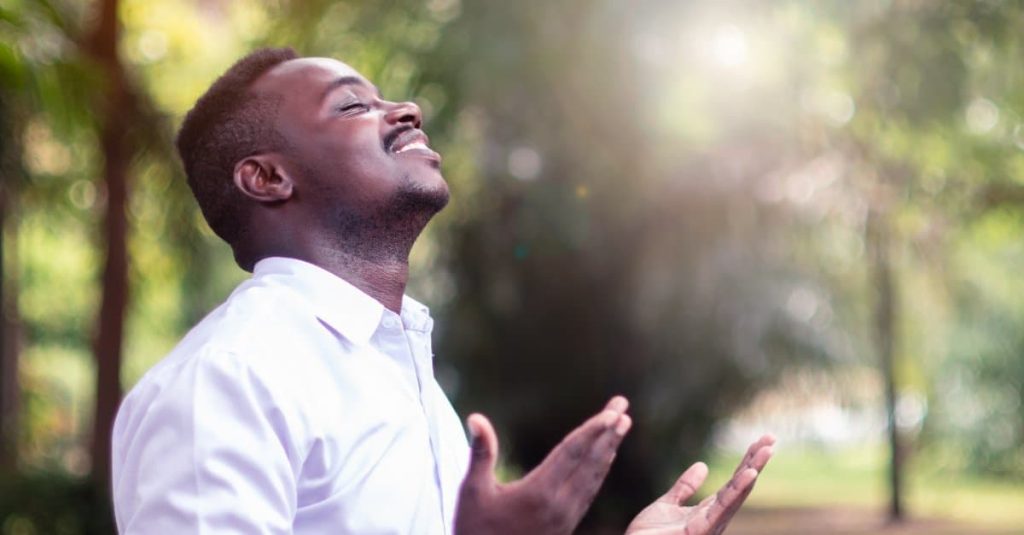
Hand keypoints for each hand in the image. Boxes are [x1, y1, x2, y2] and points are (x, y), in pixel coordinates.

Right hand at [454, 396, 632, 534]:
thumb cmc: (474, 530)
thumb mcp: (472, 492)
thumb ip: (480, 452)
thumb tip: (476, 417)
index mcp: (539, 493)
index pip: (572, 453)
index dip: (593, 429)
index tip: (613, 411)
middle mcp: (559, 505)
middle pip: (590, 461)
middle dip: (609, 432)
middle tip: (623, 405)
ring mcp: (566, 518)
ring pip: (593, 478)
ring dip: (608, 449)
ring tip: (621, 426)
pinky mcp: (566, 526)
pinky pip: (589, 492)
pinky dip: (599, 471)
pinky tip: (604, 459)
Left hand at [625, 435, 774, 534]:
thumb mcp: (666, 505)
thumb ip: (684, 488)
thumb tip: (703, 465)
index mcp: (707, 512)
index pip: (732, 483)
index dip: (746, 462)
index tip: (760, 442)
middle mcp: (714, 519)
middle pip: (740, 486)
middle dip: (756, 462)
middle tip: (771, 438)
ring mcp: (710, 526)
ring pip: (736, 494)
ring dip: (752, 470)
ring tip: (767, 450)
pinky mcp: (700, 530)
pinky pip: (722, 507)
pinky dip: (737, 489)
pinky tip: (750, 473)